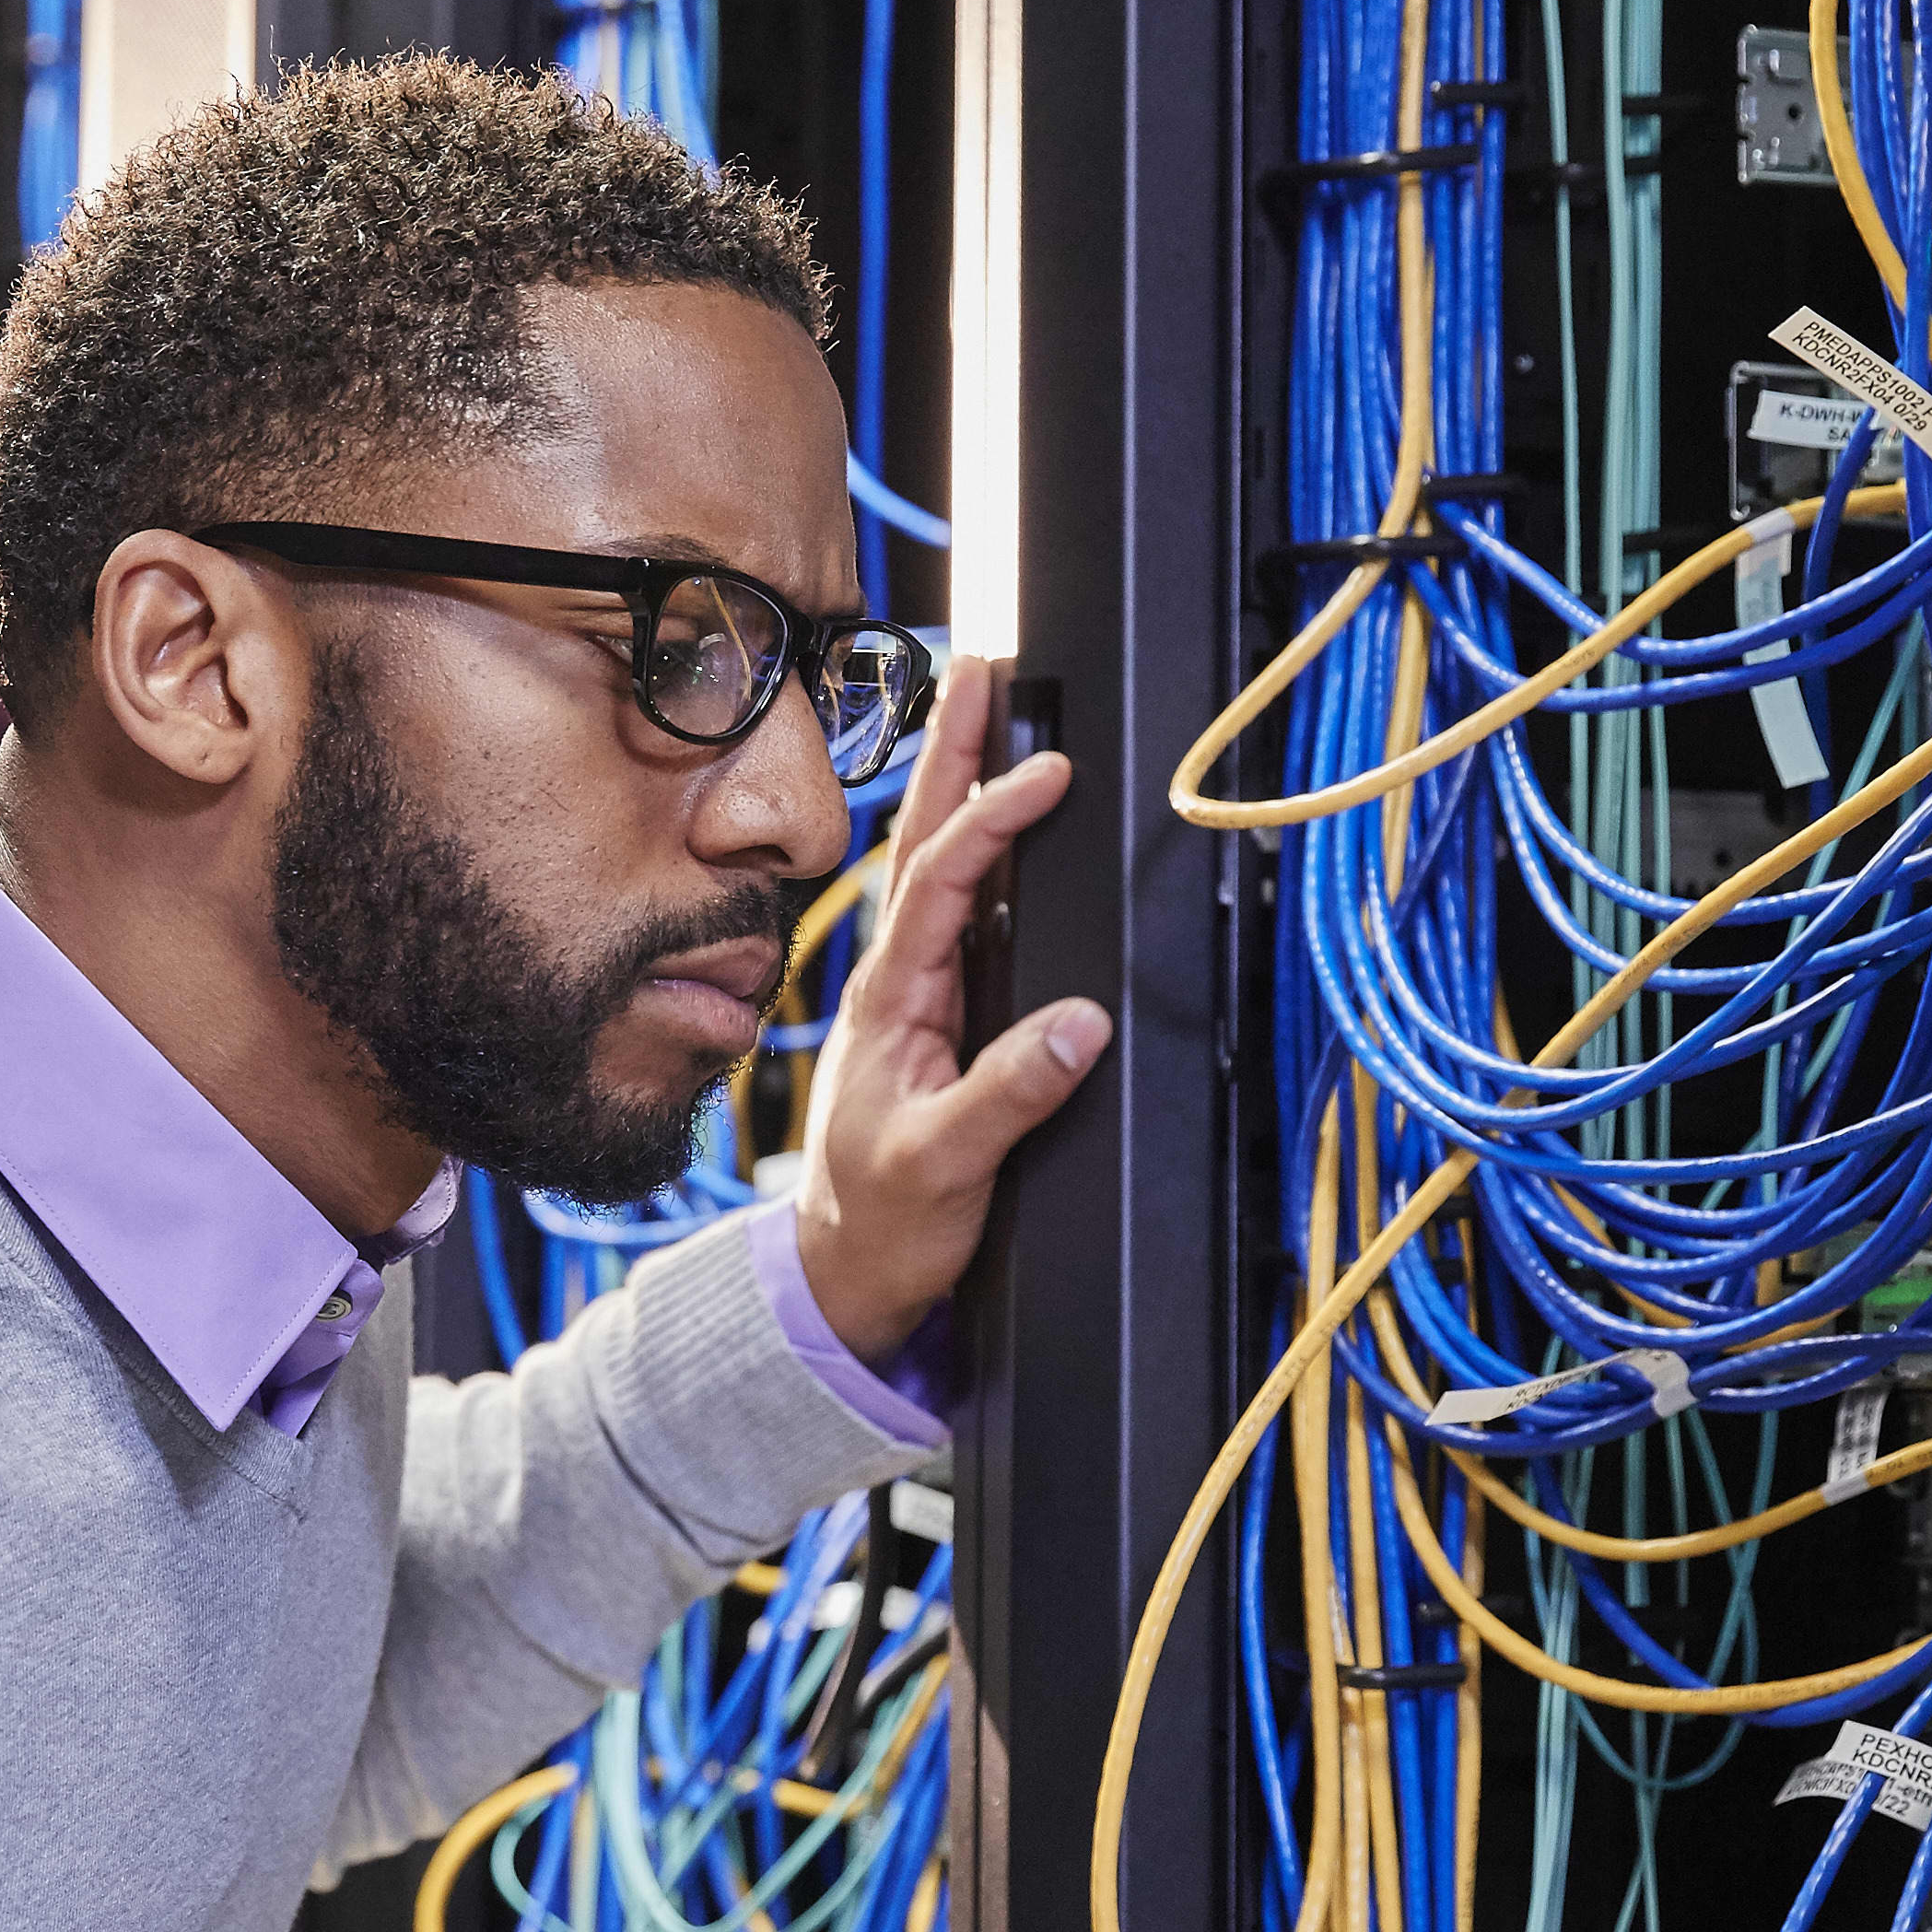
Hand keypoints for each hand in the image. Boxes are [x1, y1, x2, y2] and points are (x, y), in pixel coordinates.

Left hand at [787, 654, 1107, 1365]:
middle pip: (927, 840)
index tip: (1048, 773)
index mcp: (894, 998)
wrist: (849, 1270)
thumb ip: (1009, 1095)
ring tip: (996, 703)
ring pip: (943, 864)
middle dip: (955, 748)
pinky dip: (982, 846)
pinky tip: (1007, 812)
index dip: (994, 820)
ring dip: (964, 780)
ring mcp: (922, 990)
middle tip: (985, 662)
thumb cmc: (886, 1218)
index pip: (942, 882)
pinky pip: (965, 909)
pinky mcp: (945, 1010)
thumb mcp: (947, 1164)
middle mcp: (902, 977)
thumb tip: (1082, 1024)